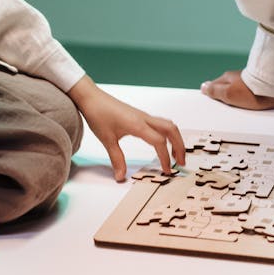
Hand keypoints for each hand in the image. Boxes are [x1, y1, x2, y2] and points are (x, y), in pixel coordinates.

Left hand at [69, 76, 185, 180]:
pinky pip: (160, 123)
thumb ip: (116, 159)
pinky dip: (167, 133)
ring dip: (175, 138)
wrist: (92, 97)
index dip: (165, 157)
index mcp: (138, 125)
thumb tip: (121, 177)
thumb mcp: (106, 139)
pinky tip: (162, 143)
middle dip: (179, 146)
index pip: (159, 142)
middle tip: (181, 162)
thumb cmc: (99, 114)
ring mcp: (143, 116)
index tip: (167, 171)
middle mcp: (144, 119)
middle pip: (171, 130)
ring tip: (176, 154)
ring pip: (167, 125)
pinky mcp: (140, 116)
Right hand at [201, 69, 273, 109]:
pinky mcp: (260, 87)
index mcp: (227, 78)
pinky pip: (250, 94)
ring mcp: (249, 81)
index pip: (214, 86)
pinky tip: (251, 106)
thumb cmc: (253, 91)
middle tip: (226, 108)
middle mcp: (238, 77)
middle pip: (227, 88)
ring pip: (239, 91)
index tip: (211, 102)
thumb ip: (215, 90)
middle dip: (226, 97)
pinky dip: (249, 100)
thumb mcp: (229, 93)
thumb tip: (203, 87)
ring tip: (239, 110)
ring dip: (238, 99)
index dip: (212, 94)